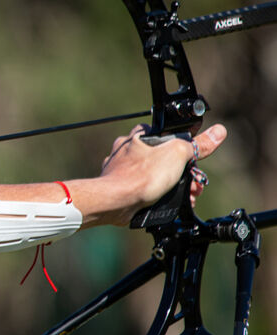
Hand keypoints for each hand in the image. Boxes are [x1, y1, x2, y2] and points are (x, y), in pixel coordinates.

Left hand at [100, 123, 226, 222]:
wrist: (117, 201)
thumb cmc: (141, 175)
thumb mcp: (177, 154)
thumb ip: (197, 144)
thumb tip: (218, 132)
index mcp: (139, 136)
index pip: (166, 134)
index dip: (183, 146)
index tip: (193, 159)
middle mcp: (127, 151)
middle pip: (162, 157)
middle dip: (182, 171)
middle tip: (195, 183)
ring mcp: (122, 170)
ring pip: (154, 174)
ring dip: (174, 185)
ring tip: (188, 195)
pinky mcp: (121, 187)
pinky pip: (144, 189)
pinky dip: (158, 195)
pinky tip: (167, 202)